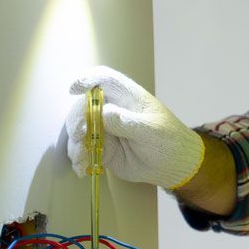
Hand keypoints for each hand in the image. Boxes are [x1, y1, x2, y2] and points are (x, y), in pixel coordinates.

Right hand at [65, 65, 204, 189]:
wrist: (174, 166)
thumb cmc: (169, 141)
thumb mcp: (152, 132)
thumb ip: (129, 123)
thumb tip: (104, 113)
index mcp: (129, 97)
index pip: (105, 80)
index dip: (88, 80)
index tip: (74, 89)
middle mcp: (114, 110)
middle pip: (85, 106)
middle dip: (77, 120)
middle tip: (79, 135)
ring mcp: (106, 129)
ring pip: (80, 129)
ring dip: (75, 143)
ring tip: (80, 158)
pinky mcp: (103, 147)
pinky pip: (84, 149)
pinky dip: (79, 158)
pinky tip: (82, 169)